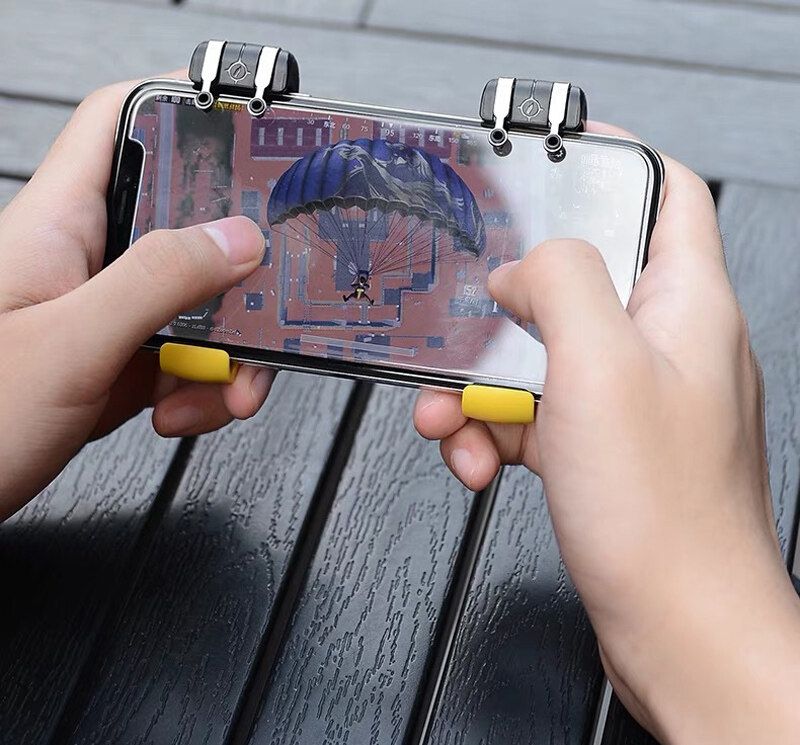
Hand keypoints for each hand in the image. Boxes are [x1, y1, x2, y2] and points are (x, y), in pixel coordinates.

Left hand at [0, 80, 271, 518]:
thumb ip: (156, 284)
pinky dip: (205, 389)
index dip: (181, 110)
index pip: (119, 124)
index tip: (247, 130)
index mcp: (59, 226)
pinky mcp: (119, 366)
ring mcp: (107, 318)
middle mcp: (88, 264)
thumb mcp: (70, 345)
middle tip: (266, 308)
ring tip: (224, 392)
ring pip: (198, 305)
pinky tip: (183, 413)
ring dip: (230, 351)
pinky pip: (187, 359)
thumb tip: (236, 239)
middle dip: (239, 275)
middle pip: (186, 229)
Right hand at [415, 129, 799, 742]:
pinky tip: (476, 458)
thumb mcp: (598, 366)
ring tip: (452, 419)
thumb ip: (560, 283)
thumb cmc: (662, 513)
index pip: (664, 193)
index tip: (553, 154)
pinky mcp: (601, 449)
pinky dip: (493, 432)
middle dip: (506, 307)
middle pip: (576, 284)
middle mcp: (663, 347)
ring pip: (539, 359)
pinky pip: (533, 417)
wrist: (676, 627)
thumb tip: (523, 265)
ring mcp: (631, 401)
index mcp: (685, 305)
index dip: (611, 161)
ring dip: (481, 386)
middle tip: (466, 320)